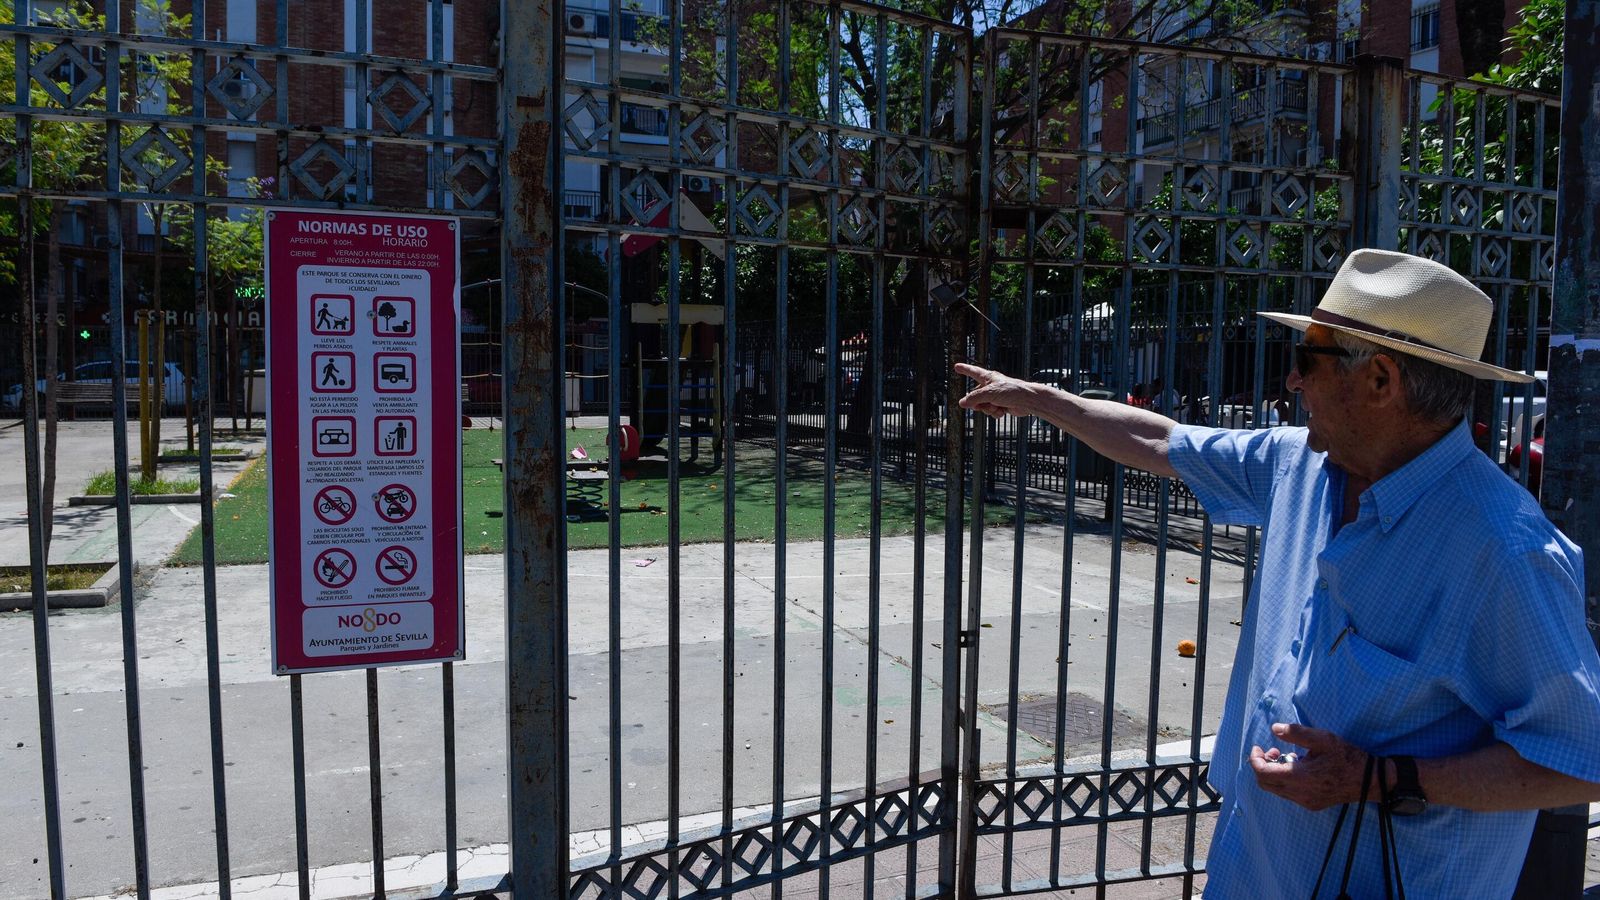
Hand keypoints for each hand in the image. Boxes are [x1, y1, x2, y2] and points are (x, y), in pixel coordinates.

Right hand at [954, 363, 1041, 418]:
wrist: (1027, 401)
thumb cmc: (1011, 391)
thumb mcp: (989, 393)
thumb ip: (974, 398)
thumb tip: (962, 403)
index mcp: (988, 378)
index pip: (973, 372)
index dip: (964, 369)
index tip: (957, 366)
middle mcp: (991, 386)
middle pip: (975, 396)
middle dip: (978, 403)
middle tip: (982, 405)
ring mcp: (995, 396)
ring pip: (983, 406)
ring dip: (988, 409)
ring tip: (997, 406)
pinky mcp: (1001, 405)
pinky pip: (991, 412)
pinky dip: (995, 413)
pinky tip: (1003, 411)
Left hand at [1249, 722, 1370, 811]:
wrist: (1369, 780)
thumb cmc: (1347, 757)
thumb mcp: (1323, 739)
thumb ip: (1296, 733)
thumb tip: (1274, 728)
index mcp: (1300, 777)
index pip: (1263, 773)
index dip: (1254, 759)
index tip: (1258, 747)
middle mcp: (1300, 794)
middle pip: (1265, 784)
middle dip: (1262, 766)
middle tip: (1271, 751)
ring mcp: (1306, 802)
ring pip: (1276, 790)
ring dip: (1273, 773)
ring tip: (1287, 757)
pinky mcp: (1312, 804)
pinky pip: (1288, 794)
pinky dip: (1284, 780)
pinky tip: (1298, 768)